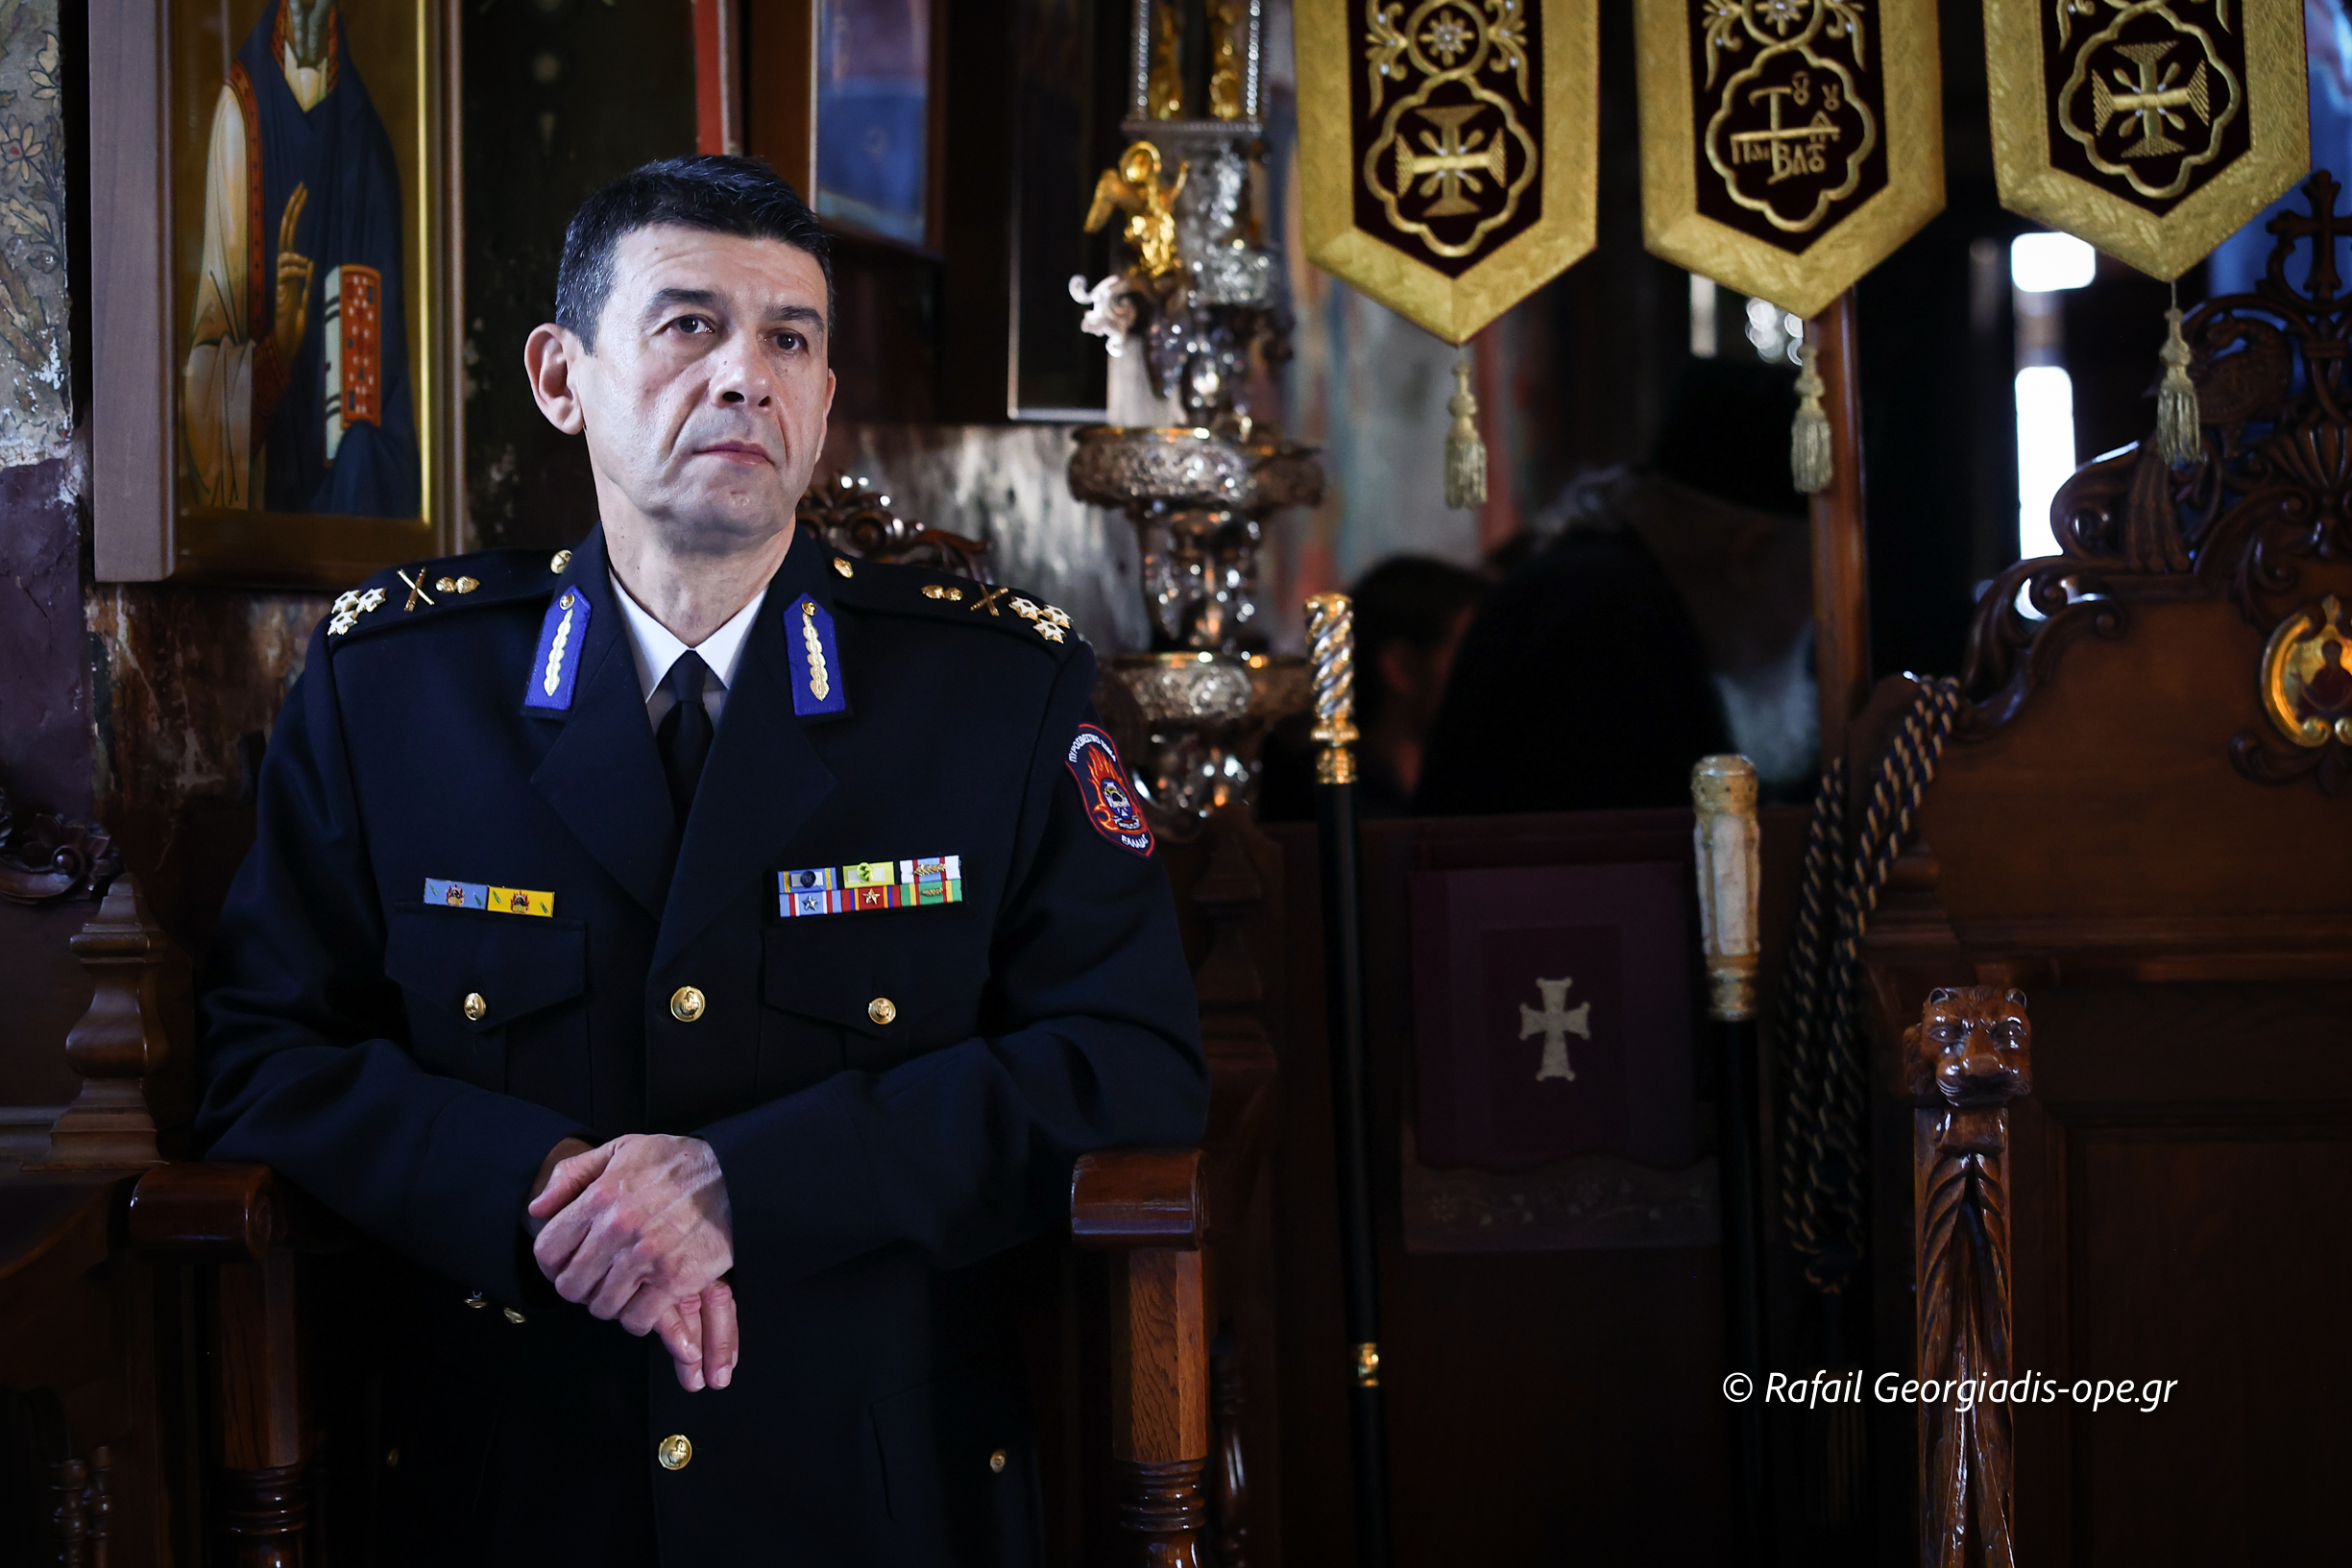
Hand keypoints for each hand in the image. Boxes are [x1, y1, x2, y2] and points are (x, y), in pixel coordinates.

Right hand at [271, 183, 312, 366]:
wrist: (287, 341)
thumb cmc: (296, 321)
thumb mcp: (307, 295)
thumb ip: (308, 281)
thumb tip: (311, 263)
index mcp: (290, 267)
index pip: (291, 233)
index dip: (295, 213)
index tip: (303, 192)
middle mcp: (283, 269)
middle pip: (285, 233)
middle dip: (294, 211)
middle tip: (303, 189)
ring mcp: (282, 280)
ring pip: (284, 253)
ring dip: (296, 256)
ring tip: (306, 266)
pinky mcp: (282, 293)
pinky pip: (286, 273)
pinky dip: (298, 270)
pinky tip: (306, 274)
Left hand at [527, 1134, 738, 1388]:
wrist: (735, 1171)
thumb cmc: (676, 1161)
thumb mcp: (621, 1150)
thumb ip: (573, 1175)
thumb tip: (537, 1209)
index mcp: (600, 1197)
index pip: (548, 1250)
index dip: (551, 1264)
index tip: (564, 1266)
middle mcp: (618, 1229)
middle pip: (571, 1285)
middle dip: (580, 1287)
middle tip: (597, 1279)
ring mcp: (647, 1257)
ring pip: (602, 1307)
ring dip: (610, 1303)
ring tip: (624, 1288)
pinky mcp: (676, 1279)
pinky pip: (638, 1319)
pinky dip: (639, 1317)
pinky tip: (646, 1299)